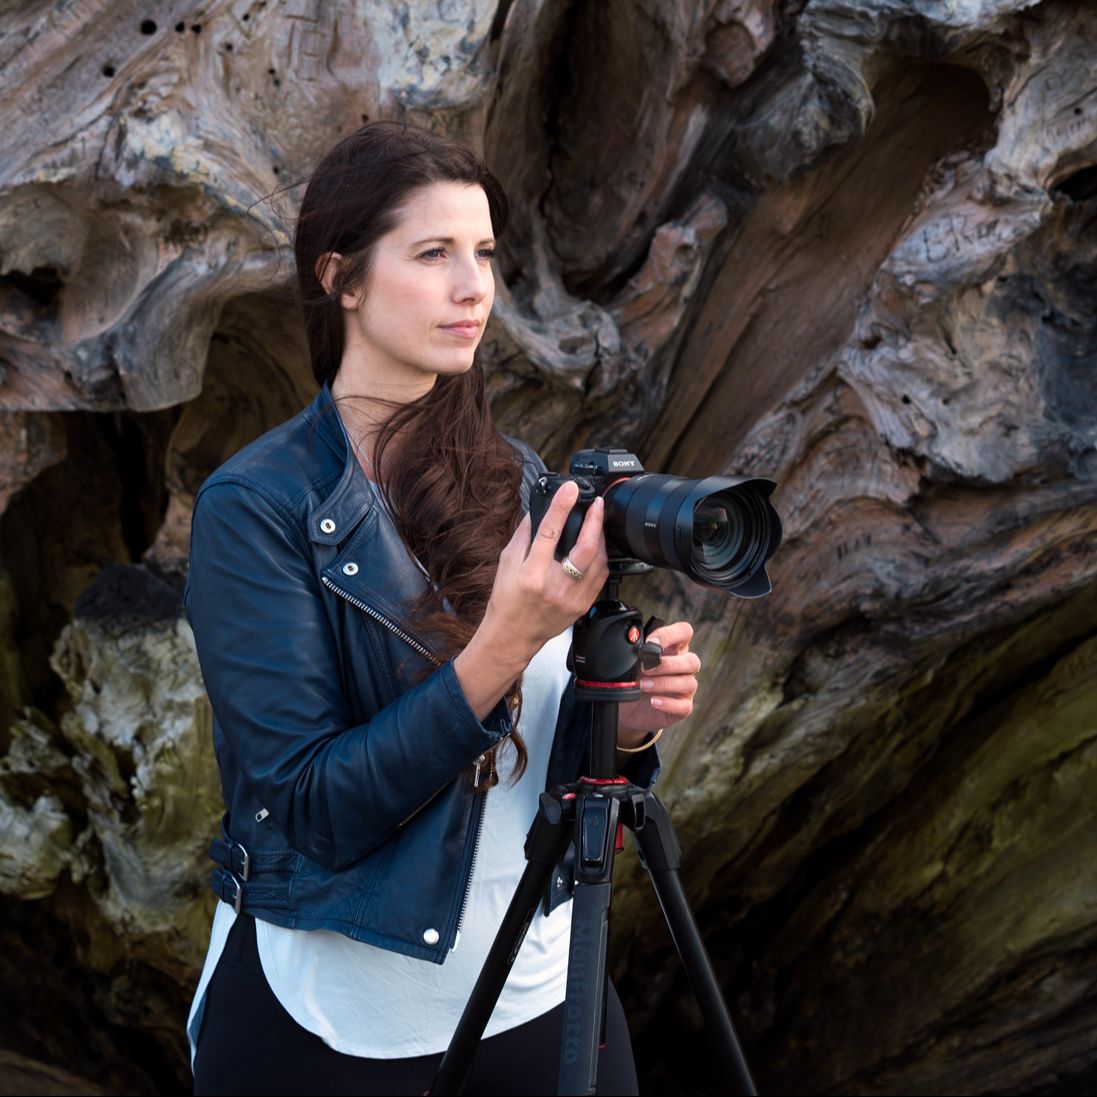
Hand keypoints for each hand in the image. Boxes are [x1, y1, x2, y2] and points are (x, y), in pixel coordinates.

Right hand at [482, 480, 610, 661]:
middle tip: (597, 504)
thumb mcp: (506, 564)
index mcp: (531, 574)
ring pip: (599, 562)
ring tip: (597, 524)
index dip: (561, 507)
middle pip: (585, 549)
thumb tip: (537, 511)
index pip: (549, 533)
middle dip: (594, 521)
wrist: (512, 637)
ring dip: (600, 539)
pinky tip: (597, 549)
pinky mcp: (582, 606)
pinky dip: (601, 559)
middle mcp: (554, 587)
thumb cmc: (506, 601)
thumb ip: (523, 536)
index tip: (570, 490)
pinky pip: (600, 578)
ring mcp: (572, 599)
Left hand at [617, 621, 698, 748]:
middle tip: (644, 668)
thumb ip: (637, 652)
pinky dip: (668, 703)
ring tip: (643, 686)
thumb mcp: (632, 663)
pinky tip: (653, 702)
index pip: (684, 632)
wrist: (626, 707)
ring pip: (689, 683)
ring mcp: (685, 688)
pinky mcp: (682, 707)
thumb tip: (634, 644)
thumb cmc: (633, 679)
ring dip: (664, 683)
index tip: (650, 643)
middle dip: (667, 664)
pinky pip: (684, 706)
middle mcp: (683, 667)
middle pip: (692, 660)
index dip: (670, 635)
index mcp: (674, 648)